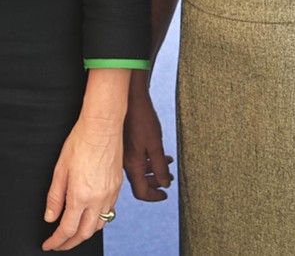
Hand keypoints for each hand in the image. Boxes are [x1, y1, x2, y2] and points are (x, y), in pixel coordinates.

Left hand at [41, 112, 123, 250]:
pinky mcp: (118, 188)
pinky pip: (109, 212)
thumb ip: (55, 197)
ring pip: (99, 225)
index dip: (57, 241)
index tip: (49, 245)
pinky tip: (90, 215)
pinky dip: (98, 219)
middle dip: (70, 243)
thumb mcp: (60, 169)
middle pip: (85, 233)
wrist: (103, 127)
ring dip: (85, 233)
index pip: (67, 229)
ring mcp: (110, 194)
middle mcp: (98, 199)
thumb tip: (50, 217)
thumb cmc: (80, 142)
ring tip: (73, 232)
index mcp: (81, 196)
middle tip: (59, 244)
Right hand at [122, 73, 173, 200]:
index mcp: (132, 165)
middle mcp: (125, 162)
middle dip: (156, 183)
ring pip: (139, 170)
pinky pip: (137, 159)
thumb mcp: (156, 145)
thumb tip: (164, 184)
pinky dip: (149, 160)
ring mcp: (124, 153)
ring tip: (168, 163)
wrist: (130, 98)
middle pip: (140, 182)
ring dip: (154, 170)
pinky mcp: (125, 145)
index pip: (141, 192)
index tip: (166, 194)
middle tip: (169, 179)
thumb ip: (160, 167)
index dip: (154, 196)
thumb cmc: (143, 119)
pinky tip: (159, 153)